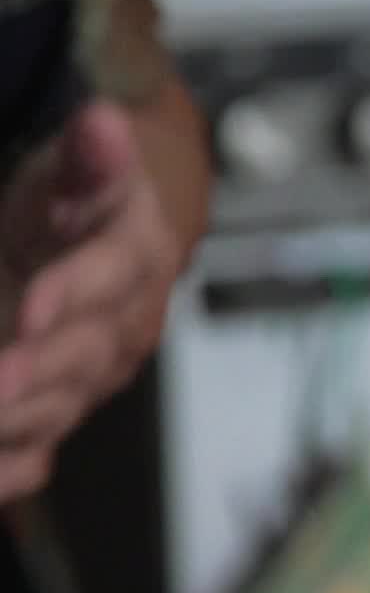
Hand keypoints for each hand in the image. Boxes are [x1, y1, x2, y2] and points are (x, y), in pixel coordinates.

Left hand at [0, 102, 184, 498]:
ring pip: (55, 409)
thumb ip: (92, 155)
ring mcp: (90, 376)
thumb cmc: (85, 200)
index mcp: (133, 259)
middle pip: (82, 358)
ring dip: (11, 424)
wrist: (117, 246)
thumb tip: (104, 120)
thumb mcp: (81, 166)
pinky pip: (33, 453)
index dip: (73, 294)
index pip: (110, 276)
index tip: (32, 307)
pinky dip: (4, 472)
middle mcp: (121, 328)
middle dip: (31, 377)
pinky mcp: (59, 410)